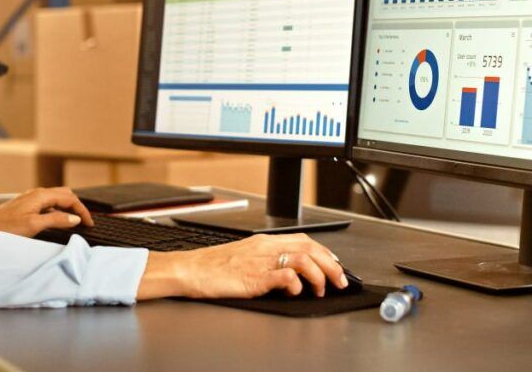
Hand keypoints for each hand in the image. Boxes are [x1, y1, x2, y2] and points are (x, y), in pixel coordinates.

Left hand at [0, 187, 93, 237]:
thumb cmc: (4, 228)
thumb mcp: (33, 226)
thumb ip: (56, 220)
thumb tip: (74, 218)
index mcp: (41, 195)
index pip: (70, 198)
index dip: (82, 210)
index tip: (90, 223)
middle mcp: (37, 194)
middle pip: (65, 195)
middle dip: (78, 206)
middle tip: (86, 221)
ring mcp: (31, 199)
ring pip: (56, 199)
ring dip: (68, 208)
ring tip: (75, 221)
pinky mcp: (26, 206)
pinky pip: (48, 204)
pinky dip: (58, 210)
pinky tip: (57, 221)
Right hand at [136, 233, 347, 299]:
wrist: (190, 269)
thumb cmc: (213, 266)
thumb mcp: (244, 256)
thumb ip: (267, 260)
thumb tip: (288, 272)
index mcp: (264, 241)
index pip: (304, 240)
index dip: (325, 251)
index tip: (336, 264)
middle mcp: (266, 247)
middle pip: (309, 248)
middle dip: (331, 265)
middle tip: (341, 281)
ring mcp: (261, 261)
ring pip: (303, 259)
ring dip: (319, 275)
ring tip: (322, 290)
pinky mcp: (254, 276)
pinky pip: (284, 275)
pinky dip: (296, 284)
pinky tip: (297, 292)